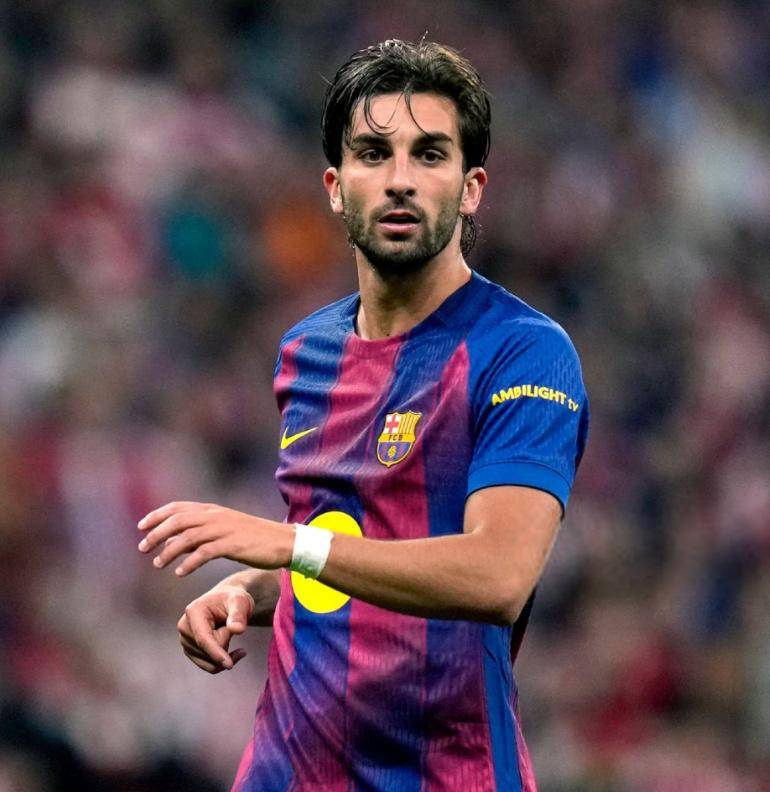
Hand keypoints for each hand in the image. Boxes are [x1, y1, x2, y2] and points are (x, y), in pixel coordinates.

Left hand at [137, 501, 293, 576]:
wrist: (283, 542)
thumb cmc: (255, 538)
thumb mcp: (226, 530)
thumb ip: (202, 533)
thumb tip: (176, 541)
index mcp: (214, 510)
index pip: (178, 507)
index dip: (157, 515)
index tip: (141, 527)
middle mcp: (216, 516)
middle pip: (178, 520)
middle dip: (156, 533)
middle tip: (142, 548)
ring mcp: (225, 529)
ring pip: (188, 536)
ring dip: (169, 550)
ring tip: (157, 563)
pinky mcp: (233, 545)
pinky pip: (204, 552)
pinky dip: (189, 562)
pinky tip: (180, 572)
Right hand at [178, 584, 254, 672]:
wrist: (227, 602)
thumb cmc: (234, 599)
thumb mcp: (240, 601)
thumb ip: (239, 614)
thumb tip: (237, 630)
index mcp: (194, 612)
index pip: (203, 638)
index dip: (216, 652)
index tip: (229, 665)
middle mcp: (185, 627)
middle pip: (208, 651)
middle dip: (225, 643)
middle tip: (231, 625)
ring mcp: (185, 641)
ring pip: (209, 662)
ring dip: (225, 651)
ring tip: (227, 631)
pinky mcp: (190, 651)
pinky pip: (209, 666)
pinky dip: (223, 660)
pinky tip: (231, 649)